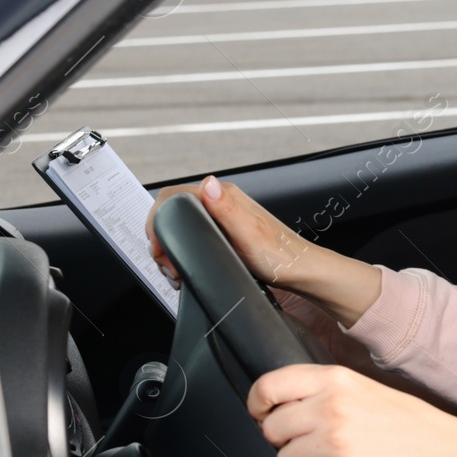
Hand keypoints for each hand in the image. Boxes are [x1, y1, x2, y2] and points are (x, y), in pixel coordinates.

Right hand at [147, 176, 308, 284]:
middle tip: (170, 264)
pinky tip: (190, 266)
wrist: (299, 272)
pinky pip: (193, 235)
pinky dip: (185, 251)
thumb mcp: (248, 233)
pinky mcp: (224, 232)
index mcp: (224, 196)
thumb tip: (208, 184)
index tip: (161, 248)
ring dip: (172, 248)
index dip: (158, 221)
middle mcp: (222, 202)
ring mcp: (223, 217)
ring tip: (178, 269)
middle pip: (173, 212)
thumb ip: (226, 208)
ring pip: (182, 225)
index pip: (172, 197)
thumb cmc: (278, 256)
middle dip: (162, 238)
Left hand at [248, 364, 456, 456]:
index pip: (268, 386)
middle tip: (305, 439)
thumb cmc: (398, 417)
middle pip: (271, 428)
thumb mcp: (358, 385)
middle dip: (282, 439)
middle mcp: (331, 406)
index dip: (257, 404)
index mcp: (333, 379)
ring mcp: (337, 439)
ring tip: (326, 454)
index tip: (261, 414)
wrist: (437, 445)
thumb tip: (275, 405)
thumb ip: (318, 389)